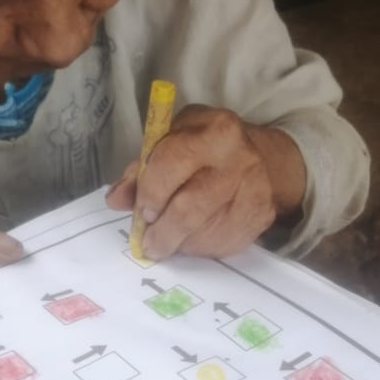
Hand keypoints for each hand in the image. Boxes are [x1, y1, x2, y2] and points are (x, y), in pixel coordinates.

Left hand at [105, 105, 305, 259]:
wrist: (257, 156)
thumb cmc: (203, 146)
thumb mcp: (170, 141)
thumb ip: (141, 169)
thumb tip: (116, 200)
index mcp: (216, 131)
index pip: (172, 163)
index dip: (151, 193)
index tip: (142, 212)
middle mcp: (241, 159)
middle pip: (191, 208)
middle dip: (163, 232)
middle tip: (150, 243)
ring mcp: (256, 190)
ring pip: (205, 233)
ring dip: (180, 243)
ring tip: (170, 239)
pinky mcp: (262, 217)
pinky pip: (223, 244)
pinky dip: (201, 248)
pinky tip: (194, 238)